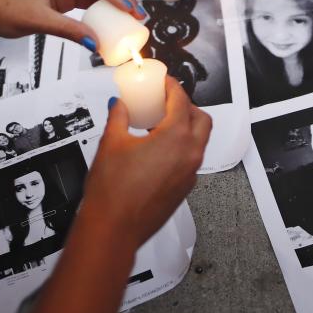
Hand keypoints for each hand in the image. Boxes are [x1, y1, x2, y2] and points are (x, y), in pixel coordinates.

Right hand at [82, 79, 211, 247]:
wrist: (113, 229)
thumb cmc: (113, 193)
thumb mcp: (111, 143)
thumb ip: (118, 117)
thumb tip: (118, 106)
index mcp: (176, 138)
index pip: (182, 101)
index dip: (172, 87)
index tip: (164, 82)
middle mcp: (189, 155)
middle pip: (201, 119)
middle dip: (186, 106)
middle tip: (166, 101)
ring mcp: (189, 174)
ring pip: (199, 141)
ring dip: (185, 128)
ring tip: (159, 125)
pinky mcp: (184, 189)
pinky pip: (190, 160)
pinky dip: (180, 149)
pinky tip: (157, 151)